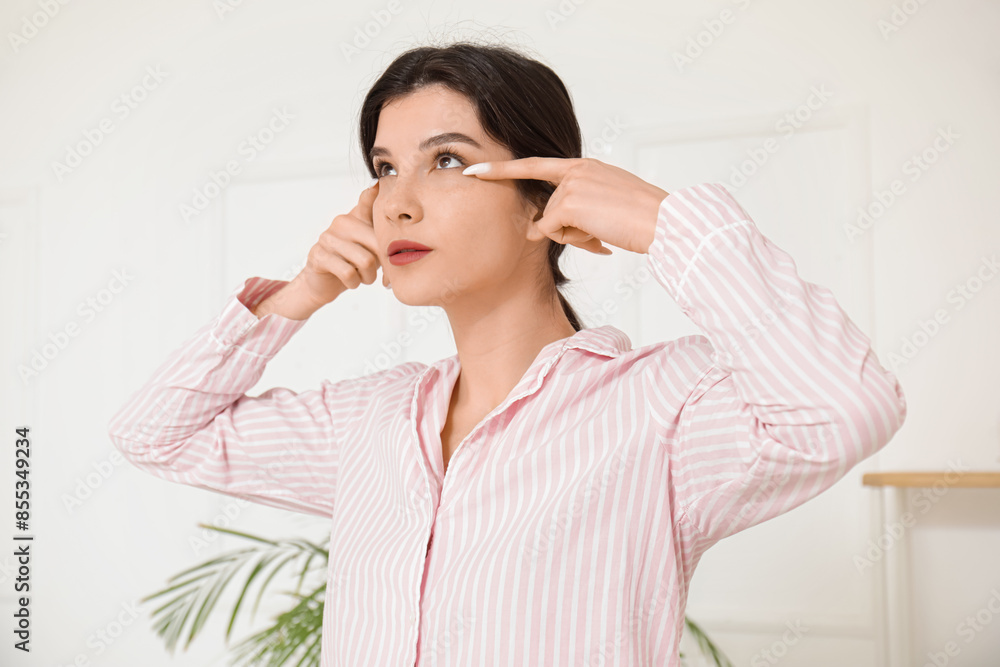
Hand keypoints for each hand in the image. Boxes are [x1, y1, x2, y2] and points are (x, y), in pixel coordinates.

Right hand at [294, 181, 385, 307]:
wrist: (323, 283)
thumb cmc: (354, 263)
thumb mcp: (373, 247)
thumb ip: (386, 236)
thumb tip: (409, 230)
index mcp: (357, 217)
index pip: (368, 198)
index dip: (376, 191)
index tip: (383, 183)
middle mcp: (342, 222)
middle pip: (377, 243)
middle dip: (383, 265)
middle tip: (380, 276)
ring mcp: (328, 237)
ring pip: (365, 261)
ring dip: (368, 277)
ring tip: (364, 278)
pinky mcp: (318, 255)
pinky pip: (348, 273)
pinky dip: (354, 282)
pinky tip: (351, 281)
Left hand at [462, 157, 667, 254]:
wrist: (663, 221)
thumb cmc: (642, 220)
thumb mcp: (606, 208)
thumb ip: (573, 211)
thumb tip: (534, 230)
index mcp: (585, 166)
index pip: (536, 166)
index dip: (502, 169)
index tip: (473, 169)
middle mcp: (576, 169)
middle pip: (547, 208)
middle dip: (565, 229)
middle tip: (601, 229)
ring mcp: (570, 184)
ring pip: (550, 223)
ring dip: (575, 236)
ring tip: (607, 229)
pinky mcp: (569, 201)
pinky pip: (552, 231)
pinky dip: (574, 239)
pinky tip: (601, 234)